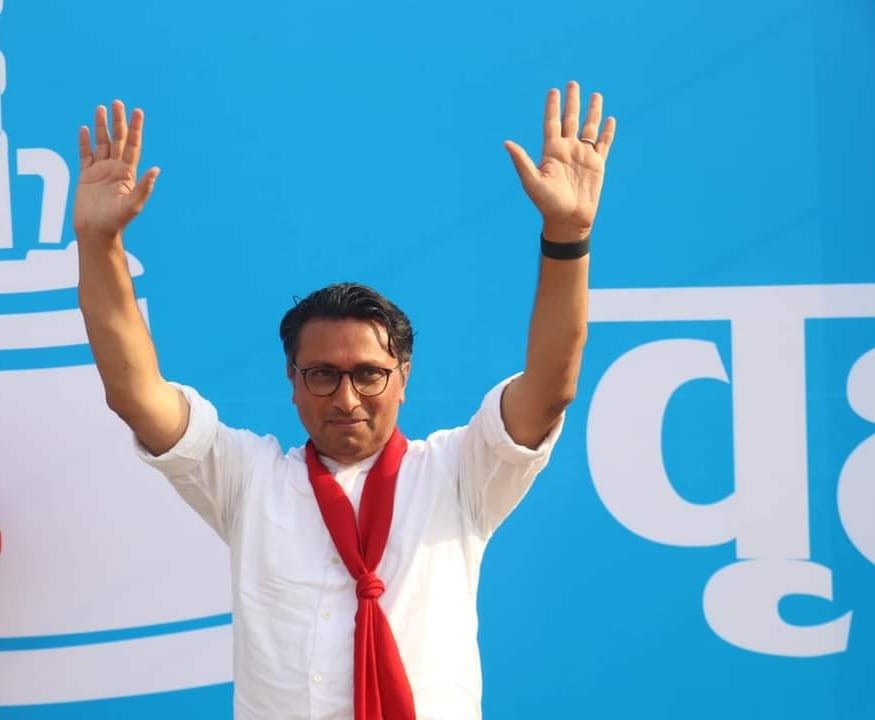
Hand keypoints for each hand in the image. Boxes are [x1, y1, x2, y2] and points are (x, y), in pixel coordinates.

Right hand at [73, 100, 159, 242]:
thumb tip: (157, 169)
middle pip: (117, 140)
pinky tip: (85, 129)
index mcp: (128, 174)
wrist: (95, 231)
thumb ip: (144, 187)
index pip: (133, 146)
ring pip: (101, 143)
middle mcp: (115, 169)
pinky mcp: (85, 176)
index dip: (136, 128)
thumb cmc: (116, 221)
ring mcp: (100, 171)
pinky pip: (85, 155)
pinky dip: (85, 142)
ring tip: (101, 108)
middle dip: (118, 122)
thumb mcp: (133, 204)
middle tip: (118, 102)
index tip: (137, 111)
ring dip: (101, 126)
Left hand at [505, 81, 615, 240]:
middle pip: (570, 120)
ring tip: (596, 95)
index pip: (552, 123)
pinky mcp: (597, 165)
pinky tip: (610, 119)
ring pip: (589, 128)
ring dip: (592, 112)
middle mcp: (567, 150)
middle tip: (573, 83)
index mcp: (551, 151)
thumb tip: (506, 143)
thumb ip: (521, 161)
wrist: (568, 220)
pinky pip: (603, 144)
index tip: (553, 90)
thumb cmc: (547, 204)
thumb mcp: (532, 182)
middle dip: (572, 102)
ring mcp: (583, 156)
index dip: (552, 107)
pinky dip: (607, 132)